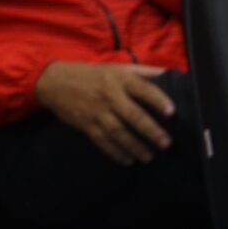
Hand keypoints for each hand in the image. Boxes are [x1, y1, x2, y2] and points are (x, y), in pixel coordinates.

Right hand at [33, 62, 175, 164]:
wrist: (54, 82)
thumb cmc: (93, 74)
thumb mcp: (118, 68)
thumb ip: (144, 72)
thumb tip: (171, 74)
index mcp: (120, 79)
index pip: (143, 89)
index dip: (158, 99)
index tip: (172, 112)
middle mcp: (109, 96)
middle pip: (132, 115)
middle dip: (150, 130)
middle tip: (166, 143)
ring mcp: (97, 112)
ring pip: (118, 131)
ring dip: (135, 146)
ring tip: (149, 156)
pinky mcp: (86, 124)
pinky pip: (102, 141)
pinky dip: (115, 152)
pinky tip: (128, 160)